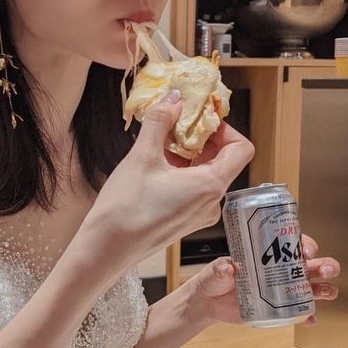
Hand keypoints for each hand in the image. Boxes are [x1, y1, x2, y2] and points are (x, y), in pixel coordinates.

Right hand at [84, 95, 254, 268]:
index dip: (225, 128)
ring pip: (204, 175)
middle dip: (200, 138)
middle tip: (175, 125)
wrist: (106, 248)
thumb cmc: (125, 209)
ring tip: (159, 145)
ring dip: (187, 155)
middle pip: (222, 160)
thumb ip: (160, 122)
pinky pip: (192, 190)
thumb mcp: (142, 157)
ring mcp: (198, 215)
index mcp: (210, 185)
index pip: (241, 149)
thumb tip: (172, 99)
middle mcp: (211, 202)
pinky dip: (179, 173)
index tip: (199, 118)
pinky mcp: (183, 221)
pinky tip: (154, 167)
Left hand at [188, 235, 339, 325]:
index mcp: (267, 253)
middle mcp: (279, 270)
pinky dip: (307, 316)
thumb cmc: (214, 278)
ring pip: (311, 287)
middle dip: (324, 265)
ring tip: (327, 292)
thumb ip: (221, 268)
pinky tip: (310, 319)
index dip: (306, 245)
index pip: (293, 244)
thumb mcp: (216, 269)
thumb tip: (229, 267)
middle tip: (324, 269)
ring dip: (324, 289)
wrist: (208, 302)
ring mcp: (281, 290)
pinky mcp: (278, 308)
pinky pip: (298, 312)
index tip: (306, 251)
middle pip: (310, 265)